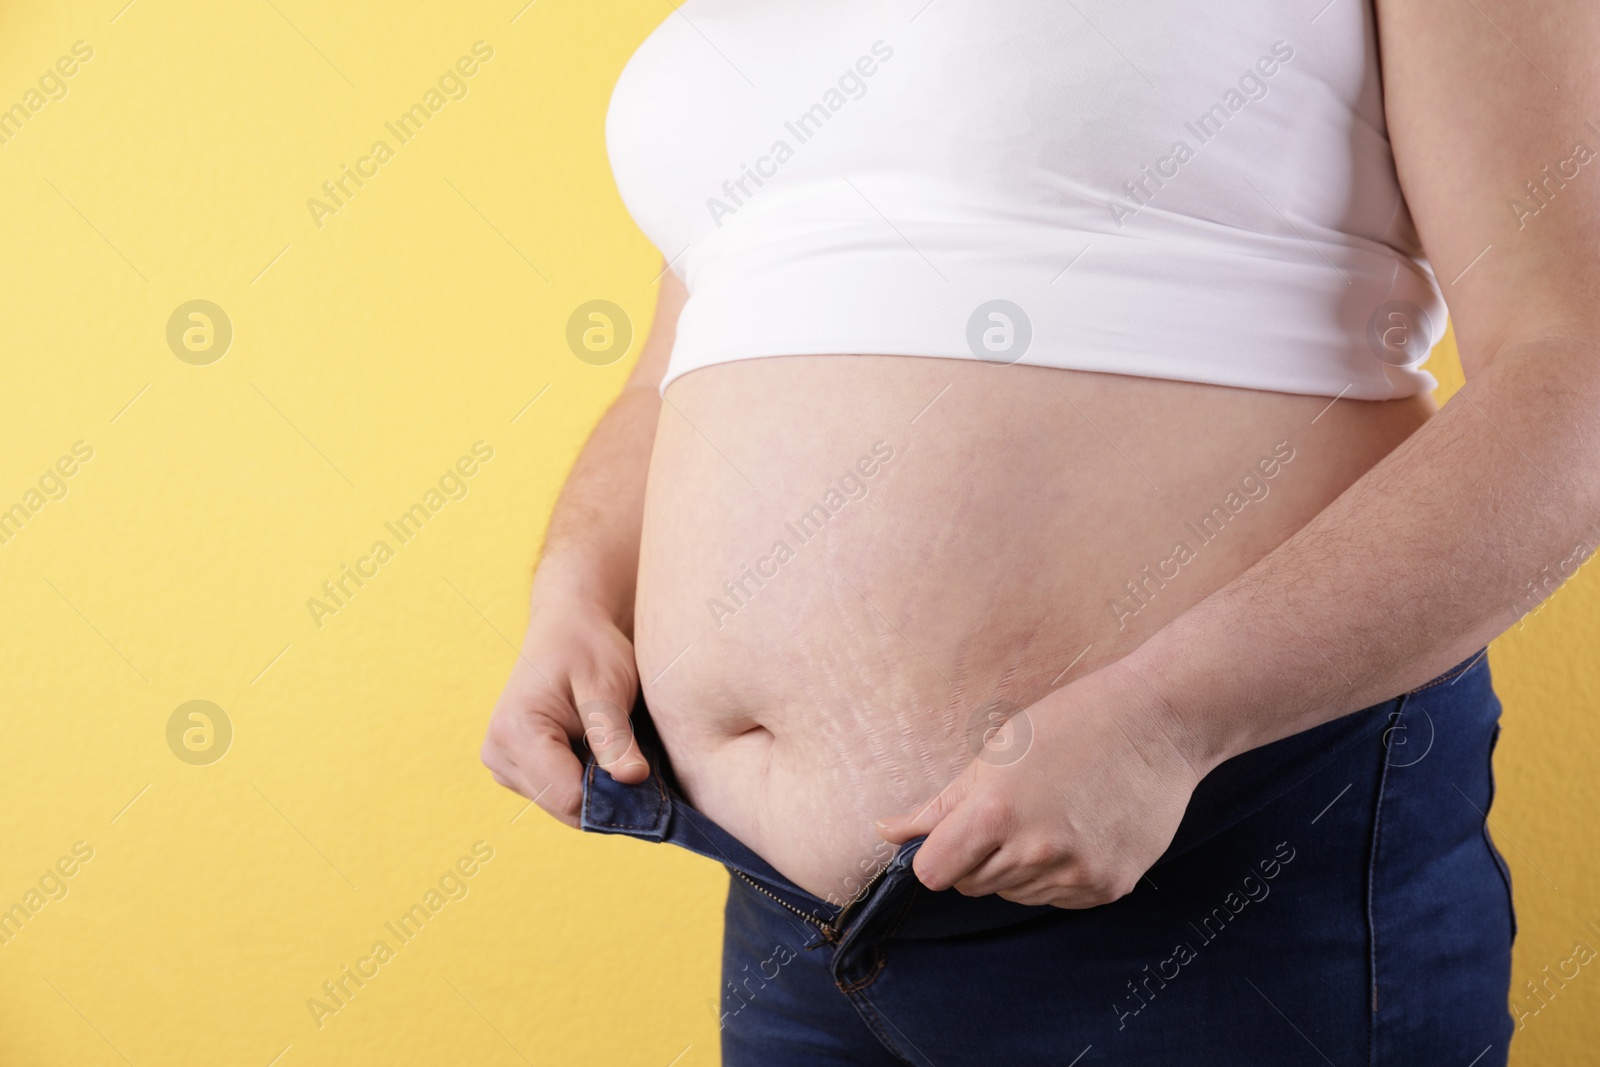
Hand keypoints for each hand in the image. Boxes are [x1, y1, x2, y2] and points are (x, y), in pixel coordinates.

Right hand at [480, 597, 647, 826]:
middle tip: (641, 765)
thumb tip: (633, 780)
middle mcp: (499, 754)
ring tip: (620, 753)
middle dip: (607, 797)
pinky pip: (559, 796)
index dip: (613, 797)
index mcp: (515, 732)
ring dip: (598, 792)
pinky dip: (588, 786)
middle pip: (565, 808)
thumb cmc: (589, 648)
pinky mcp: (516, 770)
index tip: (646, 779)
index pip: (568, 797)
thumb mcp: (607, 687)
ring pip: (564, 807)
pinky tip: (604, 756)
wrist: (569, 628)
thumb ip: (615, 736)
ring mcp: (503, 765)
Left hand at [875, 662, 1209, 907]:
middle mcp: (1035, 851)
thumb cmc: (1070, 724)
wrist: (1157, 724)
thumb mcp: (994, 754)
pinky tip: (1077, 832)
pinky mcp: (1108, 887)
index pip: (933, 872)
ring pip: (1014, 894)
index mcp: (996, 813)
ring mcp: (1075, 874)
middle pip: (972, 885)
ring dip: (1017, 867)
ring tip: (1048, 816)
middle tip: (1010, 813)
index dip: (936, 856)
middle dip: (977, 857)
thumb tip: (885, 833)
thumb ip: (938, 806)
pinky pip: (1057, 899)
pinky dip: (1056, 875)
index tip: (951, 838)